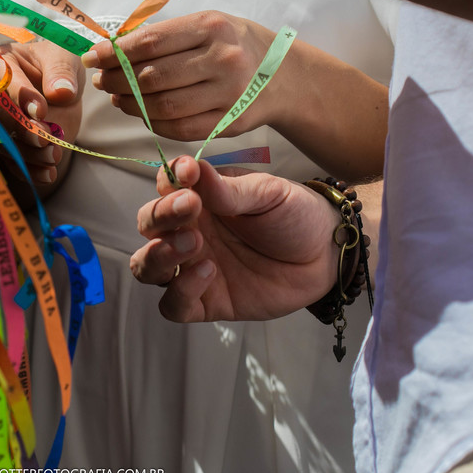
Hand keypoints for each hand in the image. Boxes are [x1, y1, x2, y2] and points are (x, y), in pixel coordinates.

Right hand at [0, 41, 83, 186]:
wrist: (62, 87)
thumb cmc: (58, 63)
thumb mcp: (64, 56)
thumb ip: (61, 71)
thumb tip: (60, 92)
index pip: (2, 81)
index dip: (19, 97)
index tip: (41, 111)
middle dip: (21, 130)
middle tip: (45, 139)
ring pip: (2, 141)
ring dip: (27, 154)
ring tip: (54, 156)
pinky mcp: (6, 142)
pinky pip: (12, 160)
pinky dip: (29, 170)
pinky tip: (48, 175)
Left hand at [81, 11, 277, 140]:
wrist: (283, 75)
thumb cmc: (234, 44)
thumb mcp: (207, 25)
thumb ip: (165, 35)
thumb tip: (112, 47)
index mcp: (211, 26)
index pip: (150, 42)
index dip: (114, 52)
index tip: (93, 57)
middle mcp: (222, 59)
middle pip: (152, 76)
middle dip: (117, 80)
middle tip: (101, 80)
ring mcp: (228, 93)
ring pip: (163, 105)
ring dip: (131, 104)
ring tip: (116, 97)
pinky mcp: (230, 122)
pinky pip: (180, 128)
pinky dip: (153, 122)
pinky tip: (141, 113)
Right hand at [131, 156, 338, 322]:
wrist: (326, 254)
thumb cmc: (295, 214)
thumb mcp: (268, 192)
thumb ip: (229, 188)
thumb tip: (189, 168)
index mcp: (199, 198)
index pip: (165, 186)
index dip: (169, 180)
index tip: (189, 174)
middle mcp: (189, 231)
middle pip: (148, 225)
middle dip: (160, 216)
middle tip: (190, 209)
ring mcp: (193, 267)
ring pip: (146, 267)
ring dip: (158, 255)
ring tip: (193, 243)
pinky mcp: (206, 301)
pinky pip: (173, 304)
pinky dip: (180, 291)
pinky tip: (208, 272)